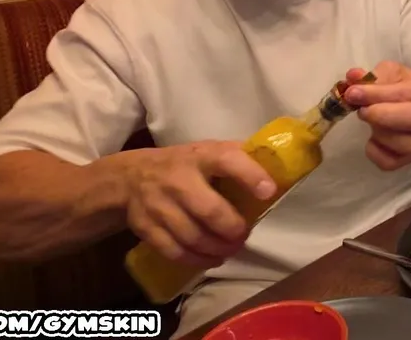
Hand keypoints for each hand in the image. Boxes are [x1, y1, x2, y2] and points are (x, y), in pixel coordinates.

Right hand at [119, 142, 275, 267]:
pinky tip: (211, 259)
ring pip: (192, 236)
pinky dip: (197, 260)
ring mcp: (159, 205)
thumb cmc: (184, 164)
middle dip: (233, 229)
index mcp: (201, 156)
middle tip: (244, 235)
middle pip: (209, 210)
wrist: (130, 177)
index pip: (227, 160)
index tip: (268, 192)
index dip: (250, 175)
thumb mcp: (208, 151)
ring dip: (218, 249)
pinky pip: (174, 251)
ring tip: (231, 249)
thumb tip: (280, 171)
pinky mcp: (146, 227)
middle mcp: (178, 179)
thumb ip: (238, 158)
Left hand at [342, 61, 410, 170]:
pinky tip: (371, 140)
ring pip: (404, 145)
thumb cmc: (404, 88)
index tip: (353, 93)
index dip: (377, 94)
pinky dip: (375, 153)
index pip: (407, 93)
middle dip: (383, 115)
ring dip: (379, 133)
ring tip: (370, 122)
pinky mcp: (409, 159)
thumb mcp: (391, 74)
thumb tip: (353, 77)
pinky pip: (390, 163)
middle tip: (362, 110)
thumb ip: (372, 76)